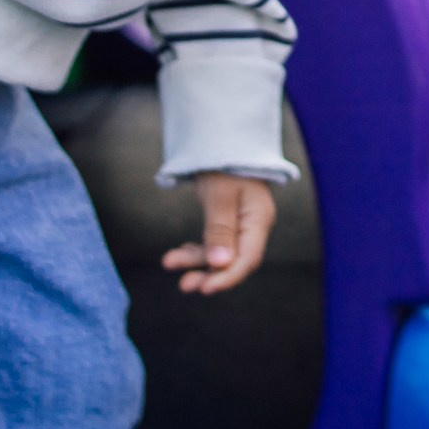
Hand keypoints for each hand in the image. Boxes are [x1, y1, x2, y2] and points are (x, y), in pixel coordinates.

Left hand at [163, 172, 275, 294]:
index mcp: (258, 219)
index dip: (227, 277)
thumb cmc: (224, 163)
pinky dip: (197, 250)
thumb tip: (219, 264)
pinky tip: (179, 254)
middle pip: (234, 261)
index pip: (247, 258)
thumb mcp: (219, 195)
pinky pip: (213, 244)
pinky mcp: (228, 221)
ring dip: (196, 261)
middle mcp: (253, 226)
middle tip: (185, 285)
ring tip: (169, 262)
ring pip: (220, 253)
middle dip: (209, 274)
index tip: (204, 289)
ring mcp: (241, 224)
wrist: (222, 139)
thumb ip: (219, 230)